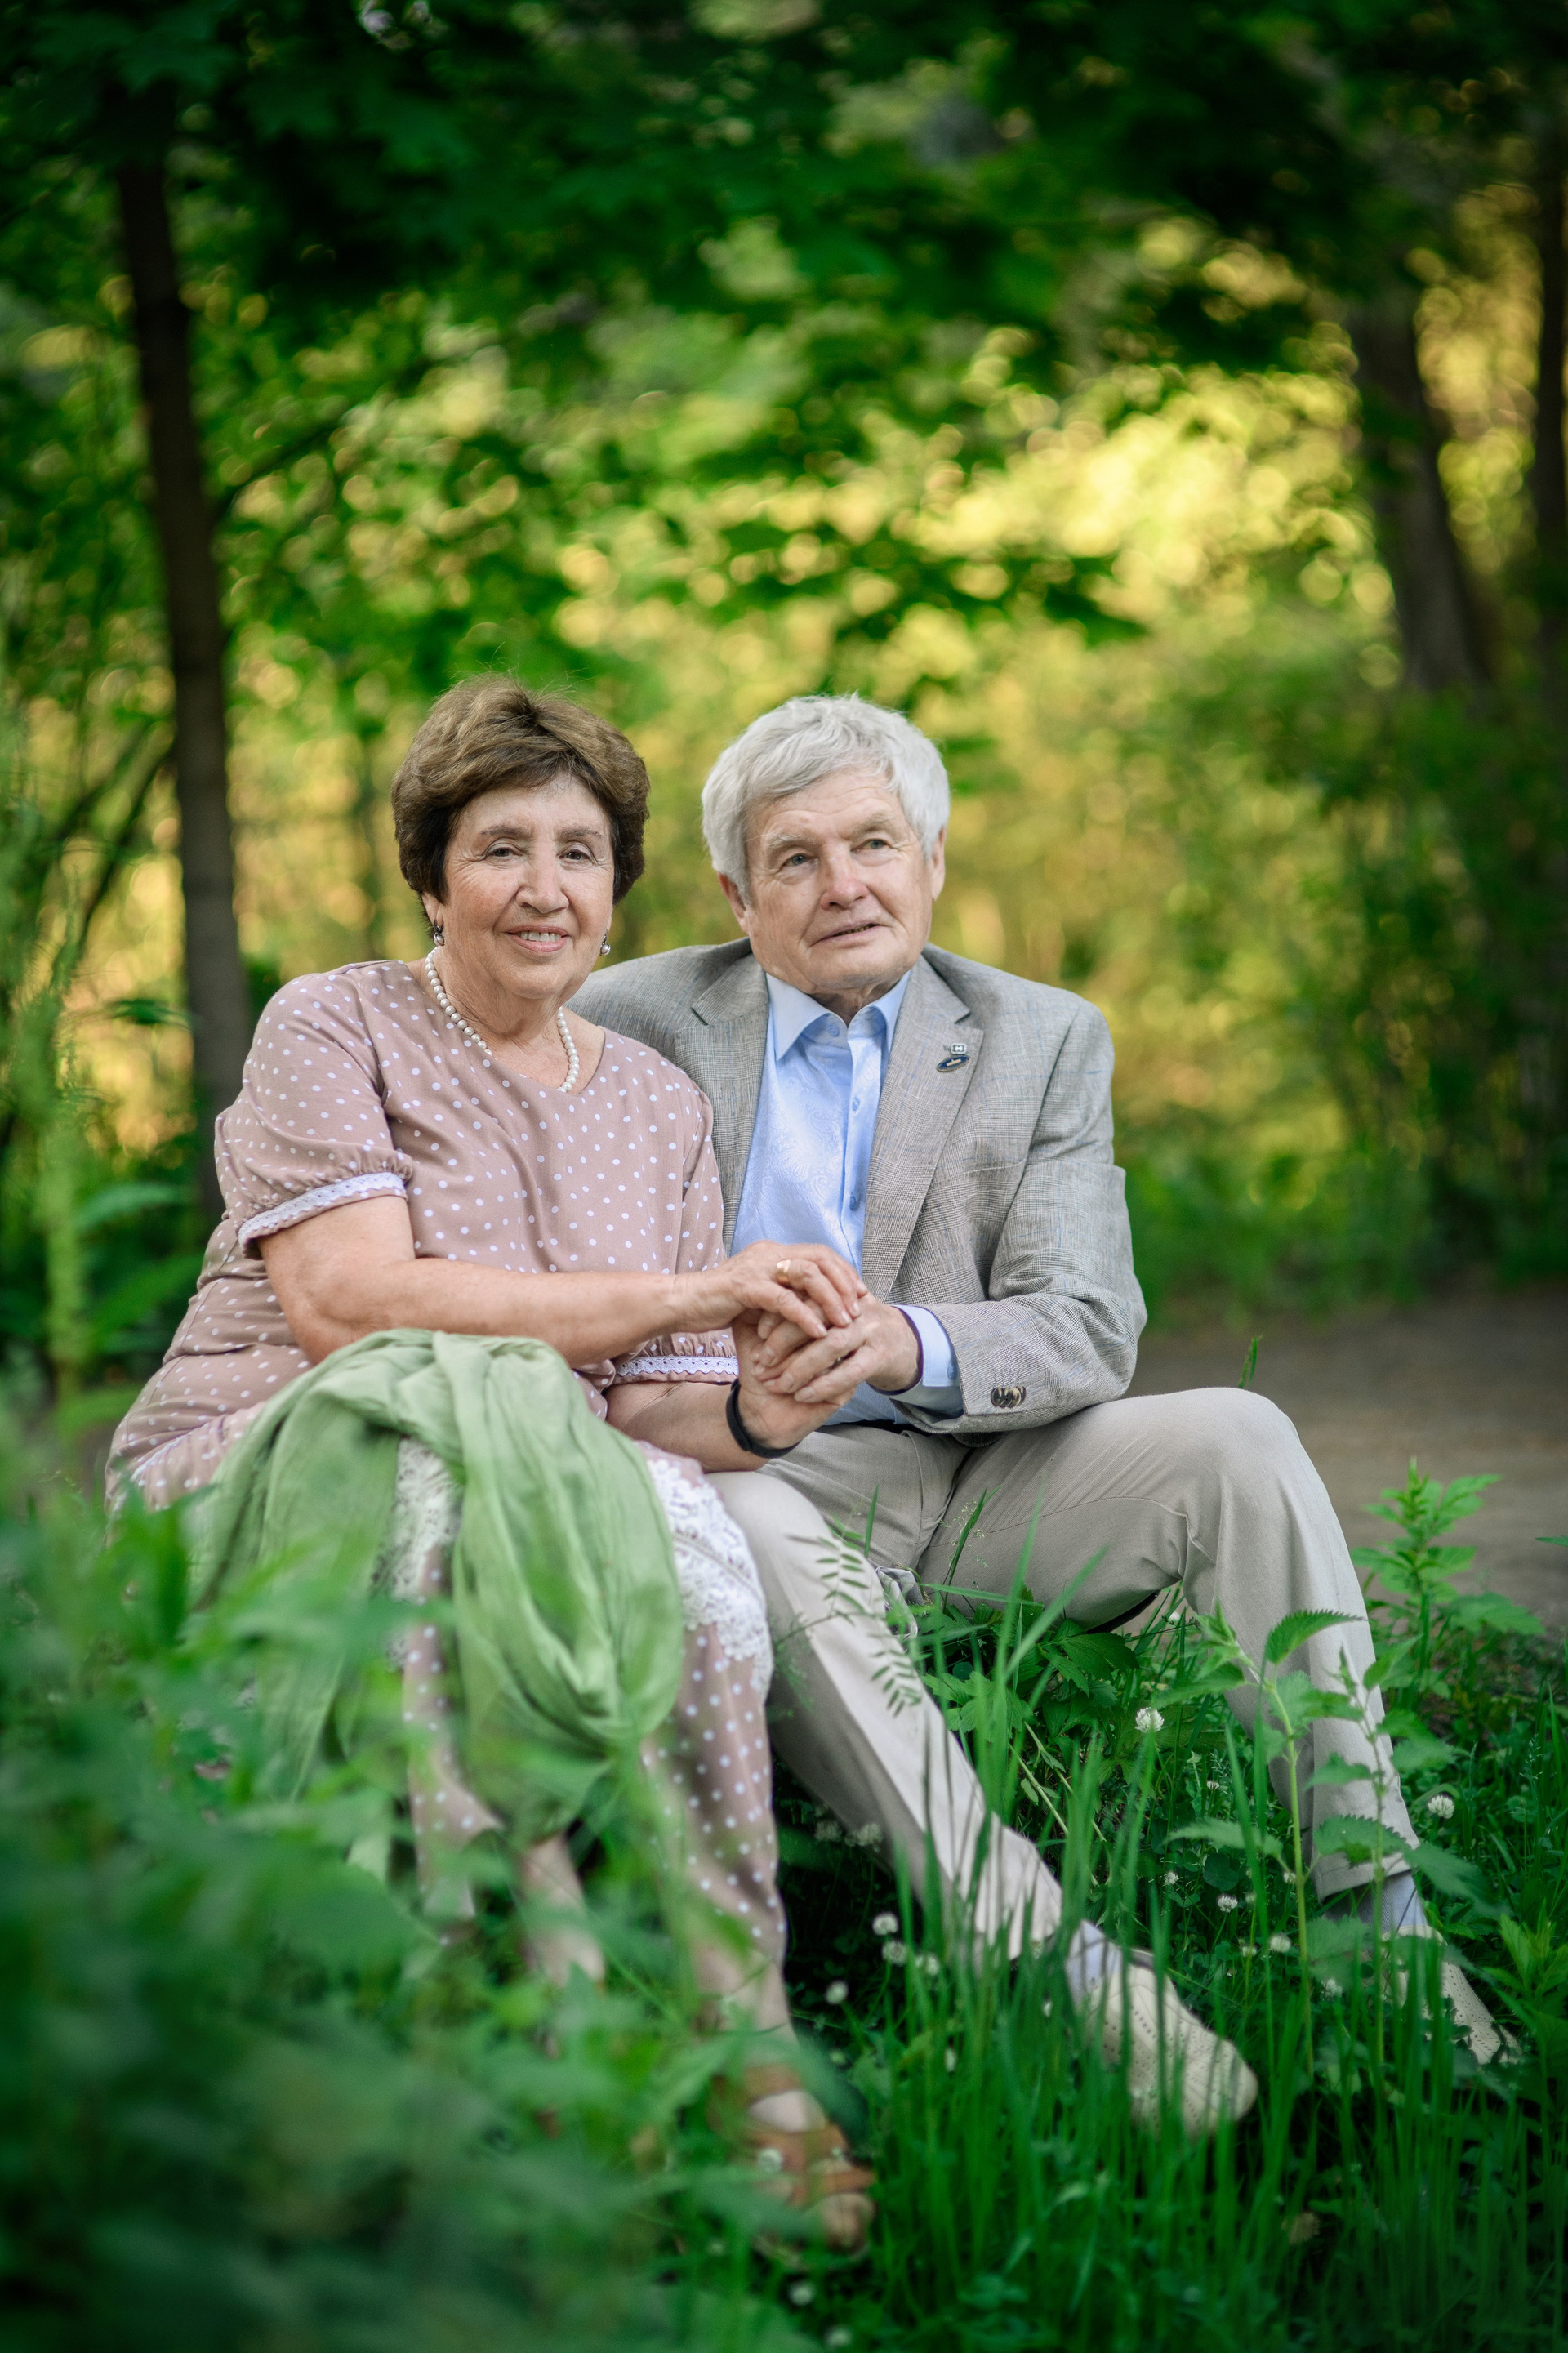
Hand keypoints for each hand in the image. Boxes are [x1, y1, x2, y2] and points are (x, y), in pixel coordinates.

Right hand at [675, 1241, 865, 1346]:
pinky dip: (805, 1316)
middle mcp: (768, 1253)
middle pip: (820, 1258)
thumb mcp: (757, 1294)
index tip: (860, 1293)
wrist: (681, 1304)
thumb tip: (813, 1304)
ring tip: (845, 1321)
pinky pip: (784, 1300)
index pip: (820, 1253)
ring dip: (830, 1299)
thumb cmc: (719, 1303)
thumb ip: (782, 1292)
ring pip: (807, 1275)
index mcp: (773, 1253)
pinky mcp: (744, 1287)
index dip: (844, 1271)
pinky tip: (819, 1332)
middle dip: (844, 1283)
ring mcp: (757, 1267)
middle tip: (859, 1308)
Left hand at [748, 1290, 919, 1406]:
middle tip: (762, 1361)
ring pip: (832, 1345)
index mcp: (839, 1293)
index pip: (804, 1295)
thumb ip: (793, 1314)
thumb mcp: (819, 1324)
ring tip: (776, 1383)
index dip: (779, 1313)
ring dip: (800, 1366)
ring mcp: (871, 1332)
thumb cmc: (848, 1338)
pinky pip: (850, 1372)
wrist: (902, 1351)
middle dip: (785, 1340)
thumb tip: (744, 1311)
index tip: (757, 1332)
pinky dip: (822, 1384)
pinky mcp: (880, 1358)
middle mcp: (855, 1308)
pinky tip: (801, 1395)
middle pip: (816, 1318)